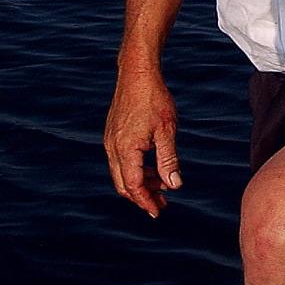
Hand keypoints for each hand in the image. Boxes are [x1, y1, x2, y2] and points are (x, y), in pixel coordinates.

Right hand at [105, 64, 180, 217]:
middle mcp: (113, 148)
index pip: (133, 185)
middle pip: (124, 184)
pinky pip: (121, 160)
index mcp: (126, 149)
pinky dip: (135, 169)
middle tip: (161, 204)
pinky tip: (153, 166)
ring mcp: (111, 140)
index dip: (146, 201)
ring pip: (121, 173)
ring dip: (141, 182)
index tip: (158, 211)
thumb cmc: (154, 98)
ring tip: (162, 185)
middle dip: (142, 196)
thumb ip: (168, 160)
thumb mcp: (166, 130)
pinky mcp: (112, 134)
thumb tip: (174, 185)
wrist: (137, 73)